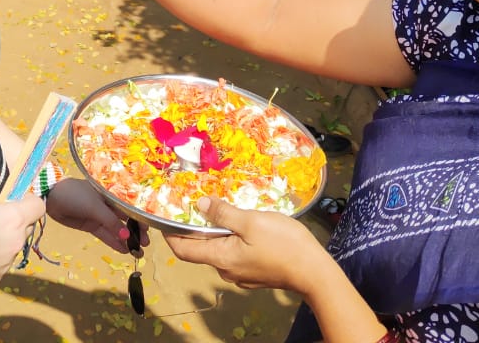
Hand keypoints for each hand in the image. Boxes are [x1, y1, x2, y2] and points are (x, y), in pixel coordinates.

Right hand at [0, 169, 44, 297]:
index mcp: (14, 218)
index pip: (39, 206)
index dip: (29, 201)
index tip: (12, 200)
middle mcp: (18, 241)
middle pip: (28, 225)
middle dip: (17, 219)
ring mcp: (10, 262)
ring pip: (16, 244)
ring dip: (6, 239)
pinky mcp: (0, 277)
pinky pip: (4, 262)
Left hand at [44, 178, 144, 252]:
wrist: (52, 198)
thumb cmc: (76, 194)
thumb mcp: (95, 206)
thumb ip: (111, 222)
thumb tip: (127, 237)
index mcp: (112, 194)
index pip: (131, 207)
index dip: (141, 218)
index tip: (149, 232)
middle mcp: (108, 204)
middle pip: (126, 219)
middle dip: (136, 232)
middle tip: (145, 245)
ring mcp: (99, 216)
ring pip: (116, 229)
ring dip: (126, 240)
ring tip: (137, 253)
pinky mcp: (90, 225)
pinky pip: (105, 234)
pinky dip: (114, 243)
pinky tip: (124, 251)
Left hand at [162, 196, 323, 291]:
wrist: (314, 272)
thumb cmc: (283, 244)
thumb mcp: (251, 222)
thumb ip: (223, 214)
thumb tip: (200, 205)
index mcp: (220, 258)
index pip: (184, 250)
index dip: (170, 234)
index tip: (164, 217)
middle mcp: (226, 270)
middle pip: (202, 249)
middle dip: (197, 228)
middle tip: (198, 203)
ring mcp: (241, 274)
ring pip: (221, 250)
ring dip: (218, 232)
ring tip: (225, 210)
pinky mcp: (255, 274)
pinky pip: (236, 254)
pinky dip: (233, 240)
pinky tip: (245, 226)